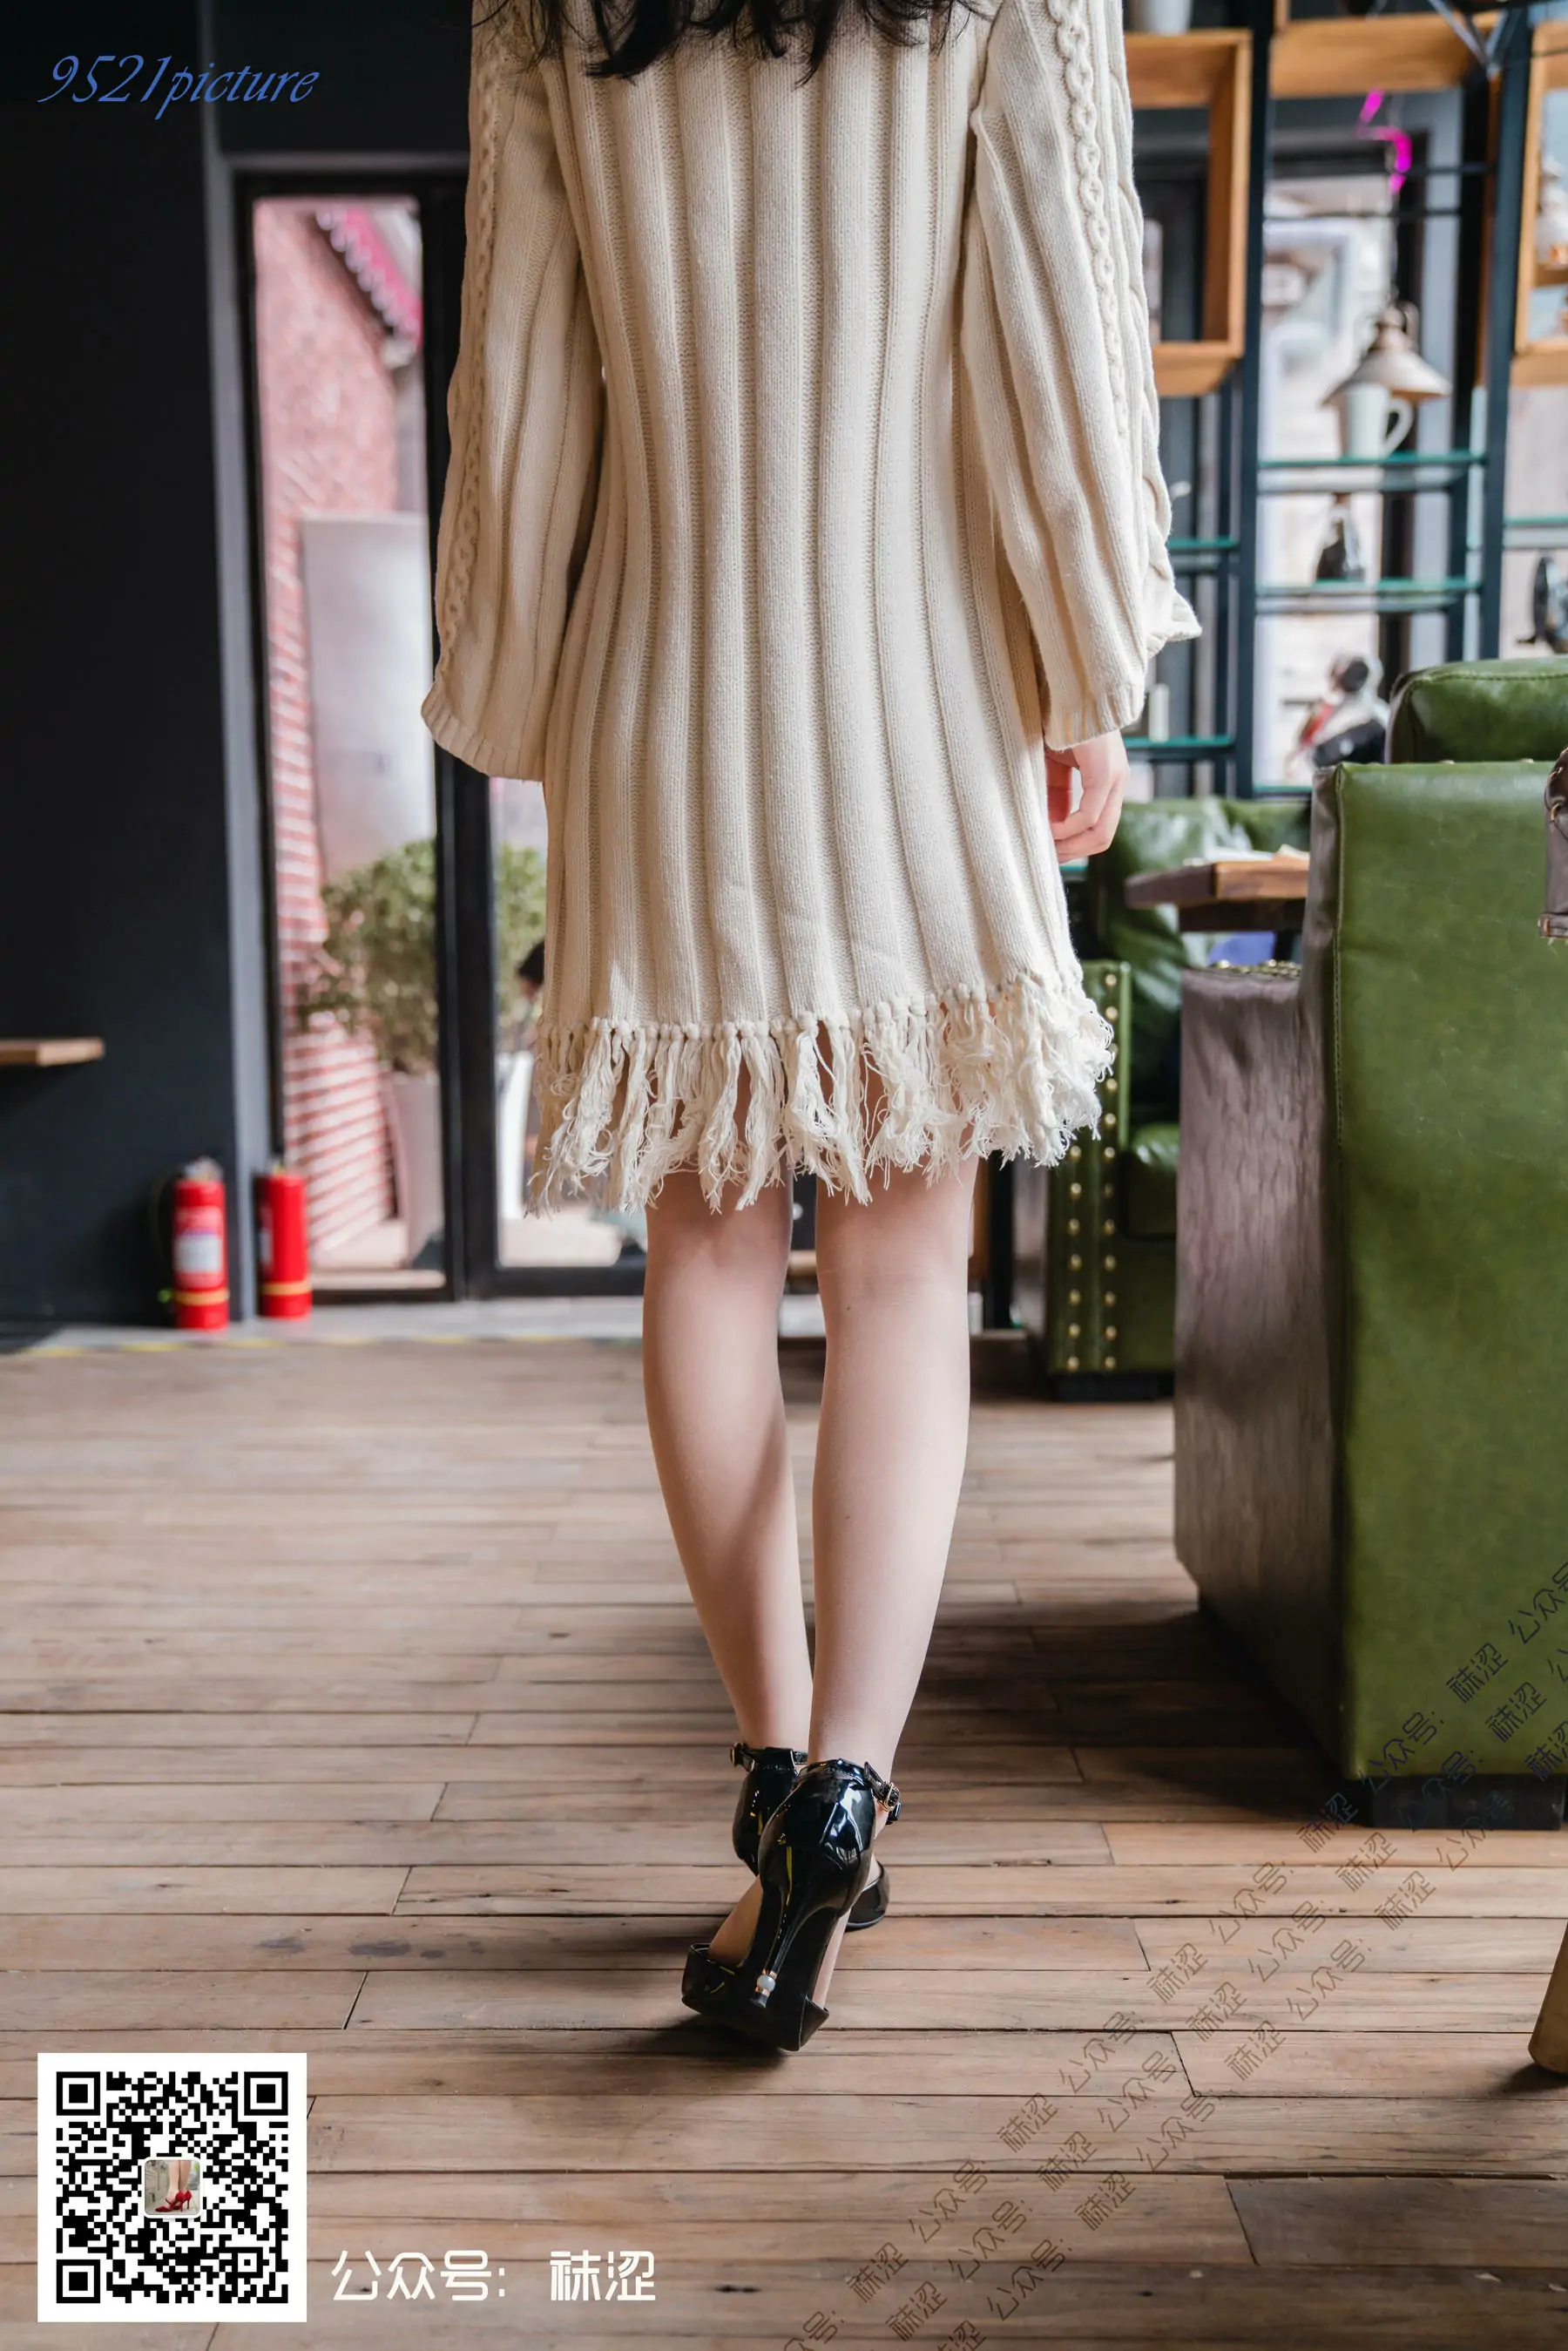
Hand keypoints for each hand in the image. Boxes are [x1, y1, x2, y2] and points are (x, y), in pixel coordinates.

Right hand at [1047, 731, 1129, 859]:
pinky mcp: (1105, 773)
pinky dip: (1068, 828)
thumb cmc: (1055, 720)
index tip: (1046, 850)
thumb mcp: (1052, 766)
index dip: (1070, 844)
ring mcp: (1114, 779)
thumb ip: (1054, 795)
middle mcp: (1115, 782)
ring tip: (1046, 847)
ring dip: (1071, 846)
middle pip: (1101, 837)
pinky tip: (1048, 829)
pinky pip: (1089, 815)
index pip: (1095, 826)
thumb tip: (1047, 827)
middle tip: (1046, 858)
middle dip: (1073, 853)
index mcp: (1104, 779)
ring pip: (1100, 832)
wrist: (1068, 687)